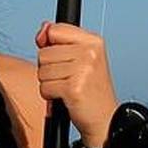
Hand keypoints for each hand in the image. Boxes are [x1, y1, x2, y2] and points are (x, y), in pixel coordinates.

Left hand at [34, 21, 118, 146]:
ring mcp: (83, 69)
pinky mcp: (74, 88)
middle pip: (44, 53)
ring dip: (50, 83)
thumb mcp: (81, 58)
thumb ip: (59, 40)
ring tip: (68, 87)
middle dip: (49, 69)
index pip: (54, 30)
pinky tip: (66, 97)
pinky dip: (50, 95)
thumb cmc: (90, 89)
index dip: (50, 45)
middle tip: (68, 78)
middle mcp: (90, 52)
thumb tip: (43, 29)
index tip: (61, 58)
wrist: (105, 118)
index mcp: (93, 41)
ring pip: (42, 71)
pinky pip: (44, 87)